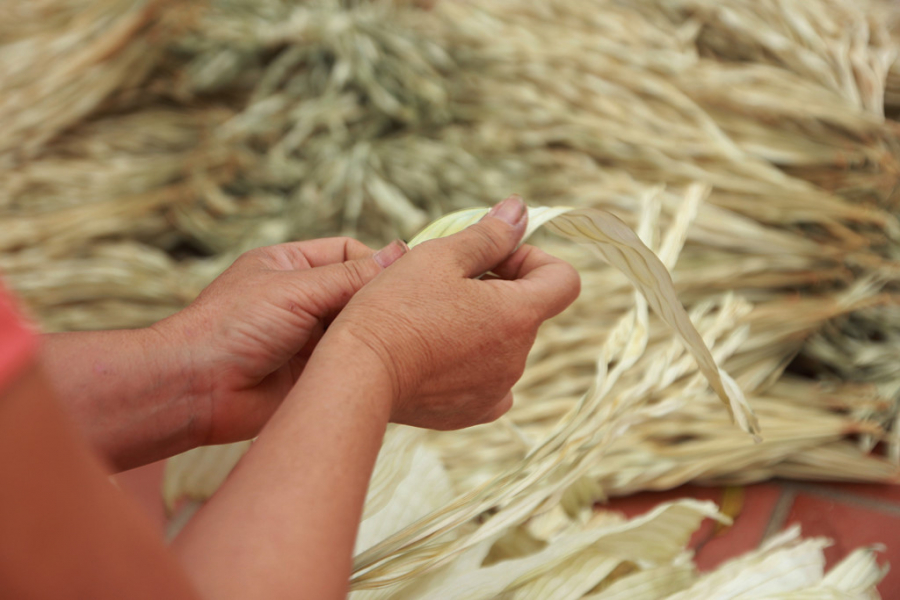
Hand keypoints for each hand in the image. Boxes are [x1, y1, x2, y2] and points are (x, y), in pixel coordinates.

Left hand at [154, 237, 407, 445]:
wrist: (196, 389)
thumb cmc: (233, 326)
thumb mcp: (296, 289)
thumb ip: (351, 275)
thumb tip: (402, 252)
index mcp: (290, 265)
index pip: (348, 253)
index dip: (376, 264)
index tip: (402, 282)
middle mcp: (301, 299)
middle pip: (356, 292)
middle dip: (376, 302)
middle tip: (407, 314)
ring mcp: (306, 337)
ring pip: (355, 329)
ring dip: (371, 334)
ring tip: (399, 341)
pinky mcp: (311, 373)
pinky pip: (347, 362)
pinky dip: (363, 363)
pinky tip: (385, 366)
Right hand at [325, 196, 580, 429]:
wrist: (359, 374)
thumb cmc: (395, 308)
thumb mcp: (440, 257)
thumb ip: (489, 235)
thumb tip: (521, 211)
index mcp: (518, 315)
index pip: (563, 279)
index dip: (533, 259)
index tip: (494, 259)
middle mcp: (517, 357)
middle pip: (527, 311)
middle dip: (498, 290)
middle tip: (446, 283)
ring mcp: (497, 389)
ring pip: (504, 344)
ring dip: (481, 325)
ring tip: (431, 318)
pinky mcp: (473, 412)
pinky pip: (488, 381)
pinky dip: (471, 363)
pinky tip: (437, 354)